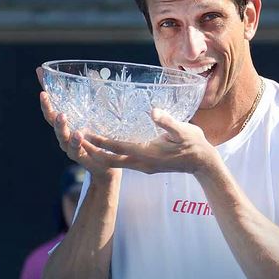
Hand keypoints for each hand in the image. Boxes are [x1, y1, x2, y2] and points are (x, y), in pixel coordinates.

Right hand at [37, 67, 116, 182]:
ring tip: (62, 115)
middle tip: (45, 96)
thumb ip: (93, 101)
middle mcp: (65, 136)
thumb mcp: (96, 118)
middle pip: (52, 121)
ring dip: (60, 126)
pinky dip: (76, 142)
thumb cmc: (99, 139)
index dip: (46, 95)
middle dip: (48, 108)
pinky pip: (77, 150)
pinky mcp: (83, 158)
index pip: (53, 107)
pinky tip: (78, 133)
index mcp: (67, 124)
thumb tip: (95, 75)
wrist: (107, 166)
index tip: (41, 80)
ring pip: (62, 136)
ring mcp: (72, 148)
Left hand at [82, 109, 217, 174]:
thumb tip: (153, 111)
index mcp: (149, 154)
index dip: (100, 141)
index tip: (84, 134)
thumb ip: (167, 121)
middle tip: (75, 139)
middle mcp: (143, 163)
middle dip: (93, 150)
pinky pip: (123, 163)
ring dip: (100, 154)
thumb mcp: (184, 130)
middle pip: (111, 159)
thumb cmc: (194, 144)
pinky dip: (111, 155)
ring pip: (116, 163)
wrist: (203, 163)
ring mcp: (144, 167)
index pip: (118, 147)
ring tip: (85, 143)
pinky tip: (106, 147)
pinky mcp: (147, 166)